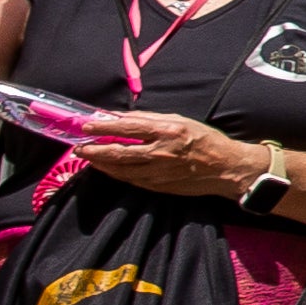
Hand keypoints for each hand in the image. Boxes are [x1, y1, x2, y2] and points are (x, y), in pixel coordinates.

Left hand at [74, 112, 254, 197]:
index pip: (128, 128)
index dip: (104, 127)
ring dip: (101, 163)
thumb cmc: (205, 140)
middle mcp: (162, 152)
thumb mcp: (180, 121)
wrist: (226, 168)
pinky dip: (116, 173)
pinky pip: (131, 179)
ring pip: (121, 169)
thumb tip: (120, 118)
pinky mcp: (159, 186)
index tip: (87, 126)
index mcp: (169, 131)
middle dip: (94, 150)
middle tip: (79, 147)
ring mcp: (160, 172)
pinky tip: (108, 168)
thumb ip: (149, 119)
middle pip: (118, 153)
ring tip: (88, 157)